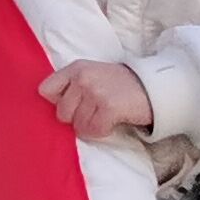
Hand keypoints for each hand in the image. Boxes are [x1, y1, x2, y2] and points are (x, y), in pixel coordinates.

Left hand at [39, 58, 154, 138]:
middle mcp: (82, 77)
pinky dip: (103, 131)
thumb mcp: (92, 75)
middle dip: (77, 118)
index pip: (45, 90)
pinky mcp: (108, 107)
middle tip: (96, 111)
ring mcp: (95, 91)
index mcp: (75, 68)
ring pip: (78, 126)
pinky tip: (113, 121)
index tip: (74, 105)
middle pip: (62, 114)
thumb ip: (72, 86)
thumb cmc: (120, 86)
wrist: (153, 87)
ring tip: (106, 115)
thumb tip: (52, 108)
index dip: (58, 103)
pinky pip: (93, 131)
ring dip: (92, 126)